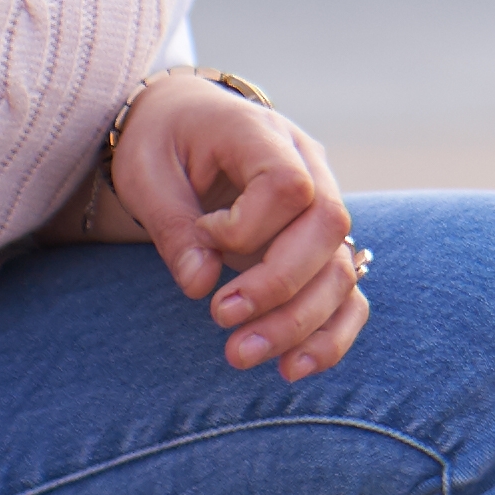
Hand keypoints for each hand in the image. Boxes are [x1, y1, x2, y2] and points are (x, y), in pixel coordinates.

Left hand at [112, 73, 364, 379]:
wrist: (184, 125)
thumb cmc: (161, 143)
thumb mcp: (146, 172)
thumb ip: (173, 225)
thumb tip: (201, 285)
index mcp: (263, 134)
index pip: (288, 185)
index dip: (248, 227)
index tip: (205, 237)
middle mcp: (308, 166)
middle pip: (328, 228)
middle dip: (278, 286)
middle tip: (221, 320)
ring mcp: (321, 208)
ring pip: (342, 268)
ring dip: (300, 322)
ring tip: (242, 356)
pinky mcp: (320, 248)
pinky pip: (348, 294)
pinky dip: (329, 336)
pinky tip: (292, 369)